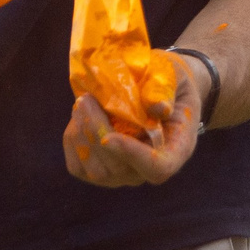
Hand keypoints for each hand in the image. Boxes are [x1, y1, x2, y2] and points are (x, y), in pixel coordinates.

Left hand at [64, 53, 201, 187]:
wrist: (154, 86)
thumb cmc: (167, 80)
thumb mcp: (171, 75)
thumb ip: (165, 89)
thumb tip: (157, 107)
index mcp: (176, 150)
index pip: (157, 167)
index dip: (132, 155)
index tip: (108, 137)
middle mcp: (149, 169)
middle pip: (117, 169)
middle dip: (96, 133)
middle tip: (86, 99)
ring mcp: (124, 174)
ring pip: (95, 171)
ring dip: (82, 135)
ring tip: (83, 102)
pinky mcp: (100, 169)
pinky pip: (79, 167)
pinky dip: (73, 141)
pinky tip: (79, 117)